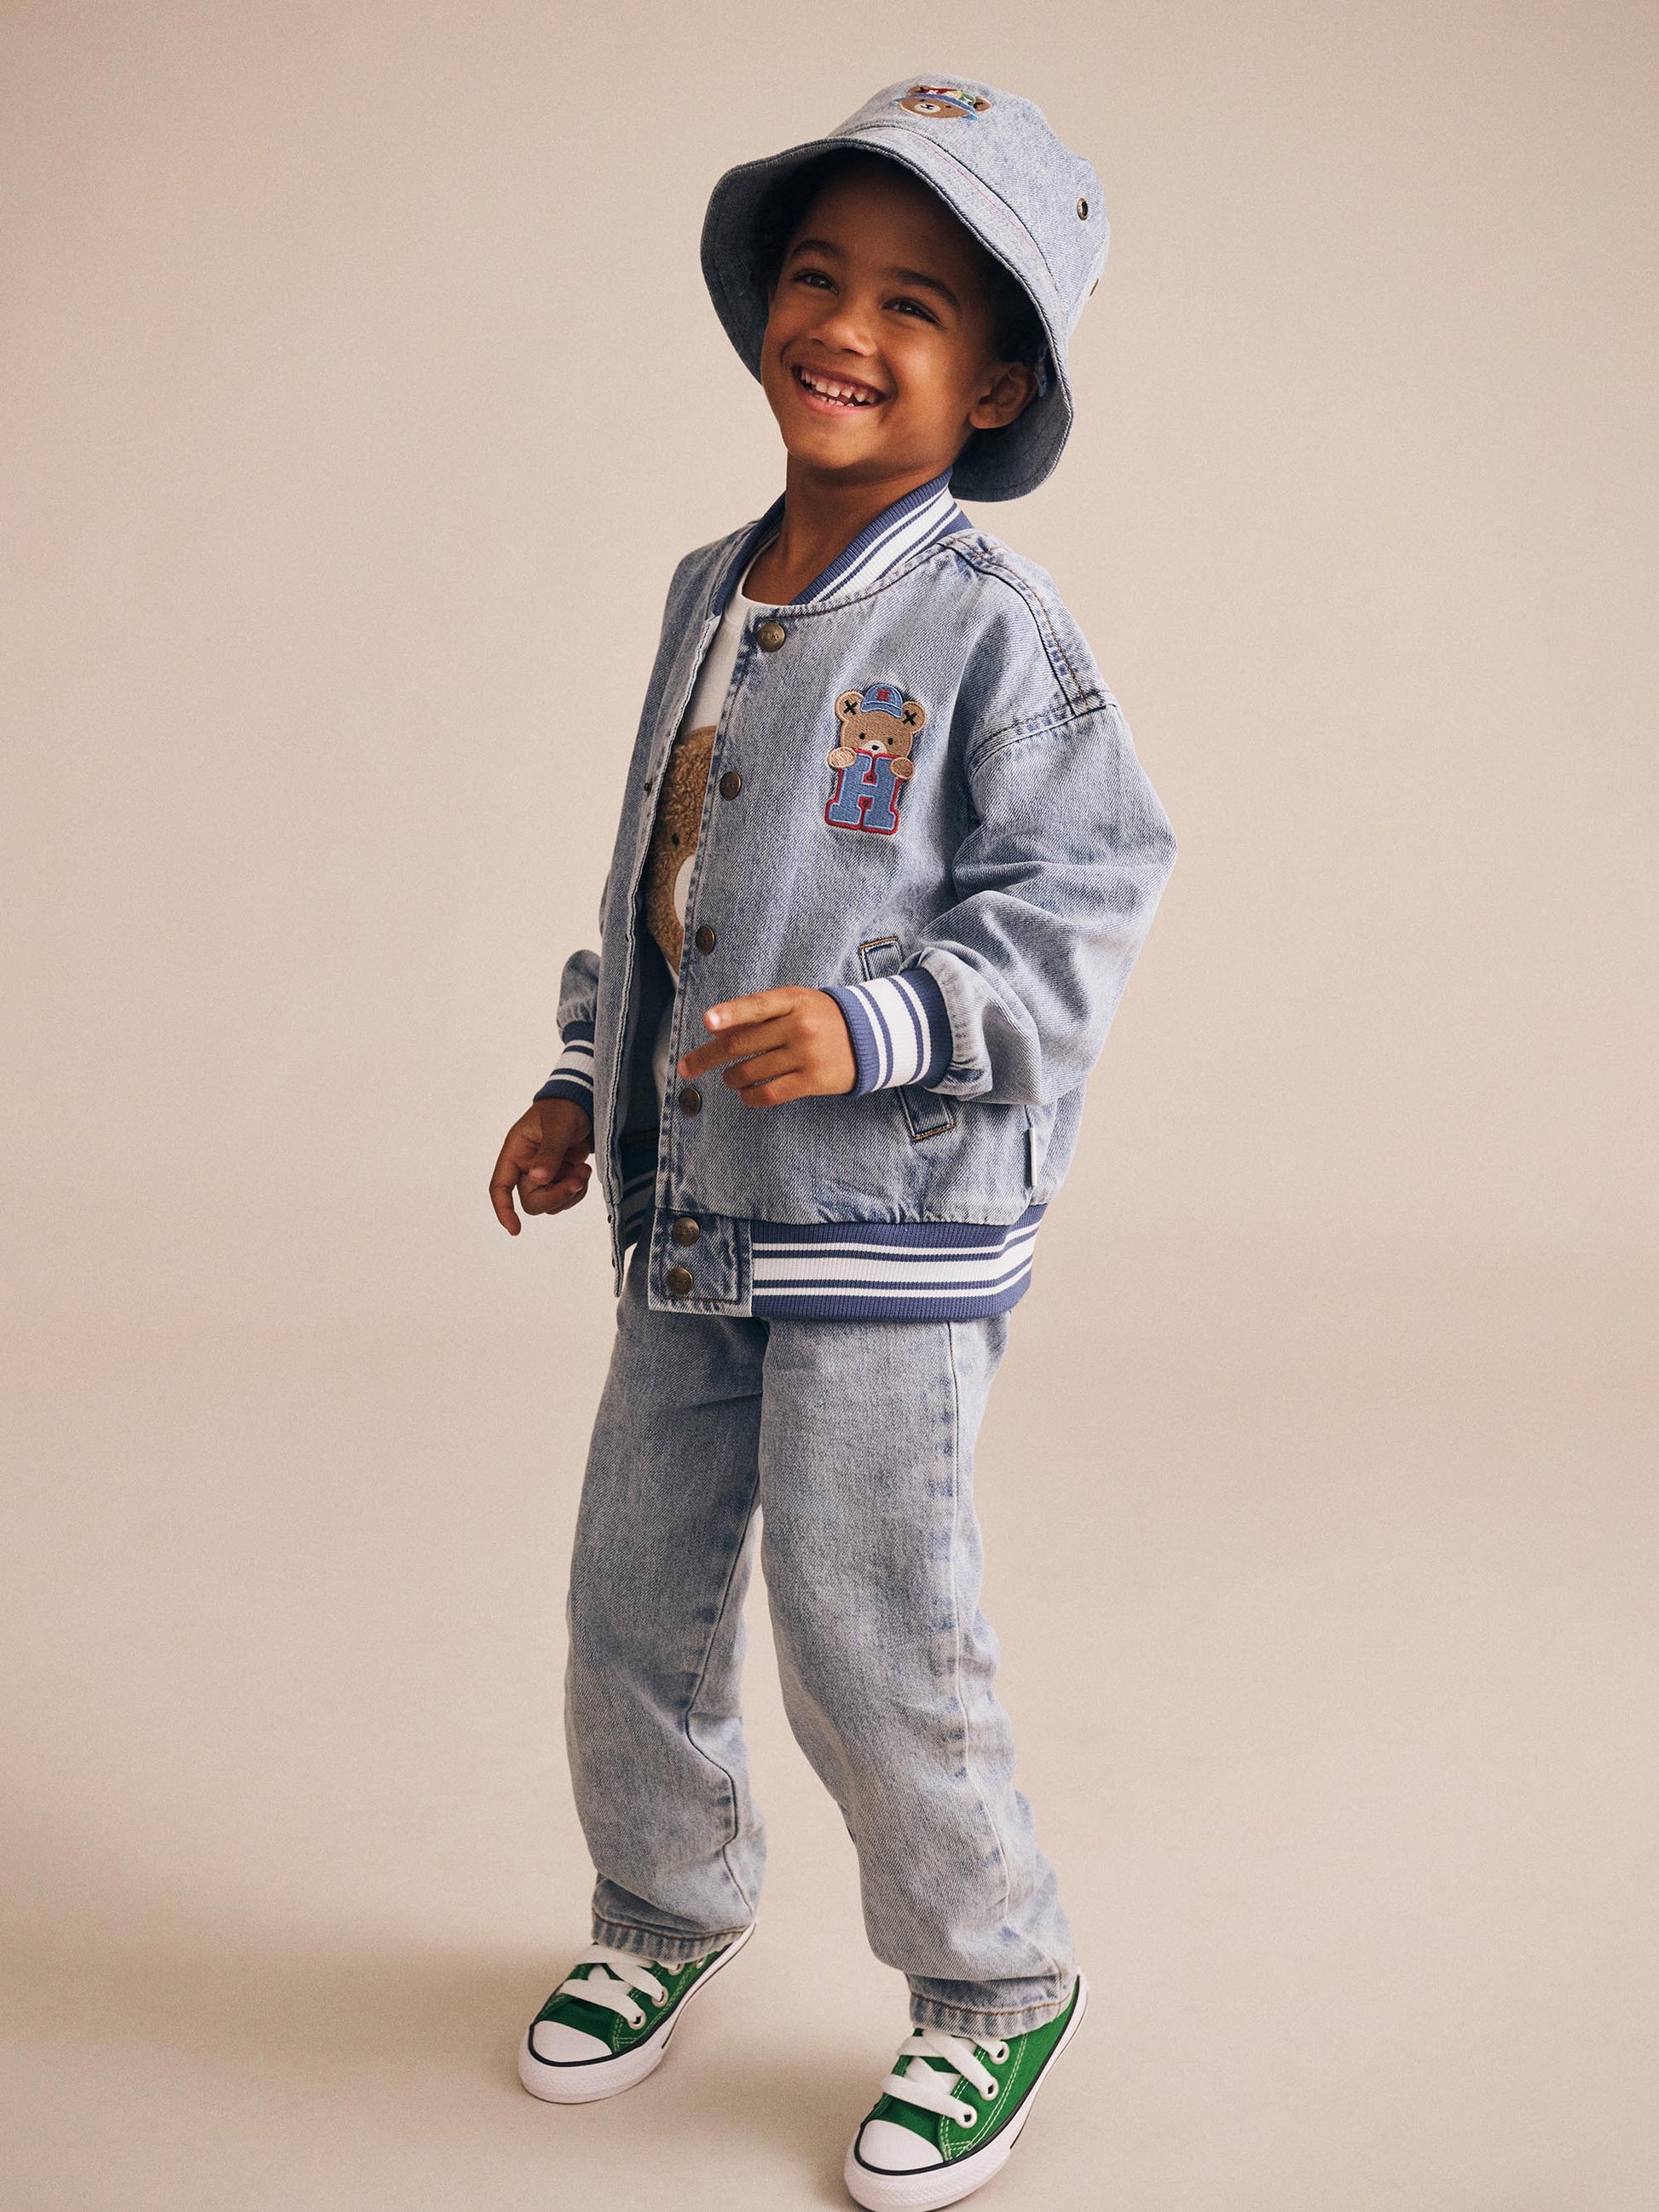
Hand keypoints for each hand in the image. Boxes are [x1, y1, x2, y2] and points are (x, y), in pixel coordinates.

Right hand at [489, 1097, 592, 1232]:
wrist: (583, 1103)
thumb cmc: (564, 1108)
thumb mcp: (558, 1125)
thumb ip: (549, 1152)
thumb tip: (539, 1178)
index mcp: (516, 1152)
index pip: (500, 1186)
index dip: (503, 1209)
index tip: (515, 1229)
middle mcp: (526, 1167)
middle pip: (532, 1200)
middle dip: (556, 1196)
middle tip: (578, 1180)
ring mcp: (544, 1174)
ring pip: (551, 1202)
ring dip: (570, 1193)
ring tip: (584, 1170)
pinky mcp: (560, 1177)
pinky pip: (566, 1197)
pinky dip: (577, 1190)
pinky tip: (584, 1172)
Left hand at [678, 987, 855, 1107]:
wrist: (872, 1038)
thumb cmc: (821, 1019)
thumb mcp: (797, 1004)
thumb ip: (760, 1014)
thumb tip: (715, 1031)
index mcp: (792, 1000)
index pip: (756, 1006)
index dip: (729, 1014)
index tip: (707, 1023)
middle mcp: (798, 1025)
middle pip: (741, 1043)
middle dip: (707, 1057)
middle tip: (686, 1067)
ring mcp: (807, 1054)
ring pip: (751, 1071)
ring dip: (731, 1078)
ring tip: (730, 1078)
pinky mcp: (813, 1080)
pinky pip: (770, 1093)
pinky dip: (750, 1097)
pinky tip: (745, 1095)